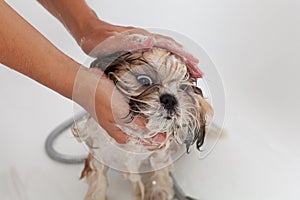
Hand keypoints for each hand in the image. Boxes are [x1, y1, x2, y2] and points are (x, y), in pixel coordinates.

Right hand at [73, 67, 165, 144]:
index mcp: (116, 130)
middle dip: (149, 131)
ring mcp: (114, 112)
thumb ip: (133, 123)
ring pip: (133, 119)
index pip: (137, 140)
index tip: (163, 139)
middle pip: (135, 131)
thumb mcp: (119, 113)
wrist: (83, 80)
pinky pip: (129, 107)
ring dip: (144, 119)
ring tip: (155, 119)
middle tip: (161, 130)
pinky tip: (143, 103)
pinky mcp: (114, 102)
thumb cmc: (96, 97)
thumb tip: (146, 130)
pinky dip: (137, 107)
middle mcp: (116, 123)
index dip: (150, 140)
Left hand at [79, 20, 202, 78]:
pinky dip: (170, 61)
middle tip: (199, 73)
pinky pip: (161, 54)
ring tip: (191, 72)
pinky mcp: (140, 47)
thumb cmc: (98, 39)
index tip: (195, 65)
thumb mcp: (111, 42)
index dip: (183, 56)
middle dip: (188, 61)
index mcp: (143, 38)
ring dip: (181, 62)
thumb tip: (151, 41)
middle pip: (173, 49)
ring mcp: (144, 43)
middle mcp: (146, 39)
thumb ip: (130, 41)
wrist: (89, 33)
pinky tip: (172, 67)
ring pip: (168, 51)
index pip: (169, 46)